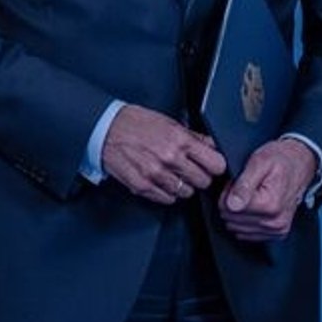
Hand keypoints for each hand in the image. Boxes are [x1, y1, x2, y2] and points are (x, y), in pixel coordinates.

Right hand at [102, 105, 226, 205]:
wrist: (105, 129)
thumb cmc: (135, 123)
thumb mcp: (169, 122)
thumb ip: (192, 137)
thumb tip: (212, 146)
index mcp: (180, 140)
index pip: (216, 164)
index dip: (216, 166)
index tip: (212, 165)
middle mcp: (170, 158)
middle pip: (203, 181)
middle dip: (201, 177)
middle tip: (193, 171)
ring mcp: (156, 174)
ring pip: (186, 193)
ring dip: (184, 186)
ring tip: (175, 175)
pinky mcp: (142, 186)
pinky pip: (167, 199)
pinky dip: (168, 193)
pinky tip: (162, 182)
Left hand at [220, 138, 317, 241]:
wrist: (301, 163)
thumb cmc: (281, 159)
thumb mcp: (259, 162)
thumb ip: (243, 184)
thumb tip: (232, 205)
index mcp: (270, 204)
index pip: (229, 208)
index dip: (228, 192)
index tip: (240, 181)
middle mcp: (275, 221)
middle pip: (232, 220)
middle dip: (232, 203)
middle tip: (246, 187)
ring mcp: (277, 229)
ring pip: (236, 228)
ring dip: (239, 212)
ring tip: (252, 195)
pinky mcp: (277, 233)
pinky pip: (247, 234)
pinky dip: (246, 221)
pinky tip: (256, 207)